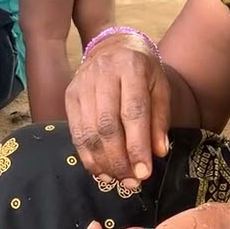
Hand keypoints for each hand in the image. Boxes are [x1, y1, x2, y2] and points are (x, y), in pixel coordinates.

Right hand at [65, 35, 170, 190]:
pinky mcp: (69, 97)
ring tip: (119, 180)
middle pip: (107, 125)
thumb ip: (160, 119)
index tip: (144, 173)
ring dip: (103, 162)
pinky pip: (76, 133)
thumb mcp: (160, 87)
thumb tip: (158, 153)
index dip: (137, 145)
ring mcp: (82, 85)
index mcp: (131, 68)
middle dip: (119, 159)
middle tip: (132, 182)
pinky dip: (87, 157)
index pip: (133, 112)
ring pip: (88, 132)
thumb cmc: (143, 70)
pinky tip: (101, 171)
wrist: (113, 46)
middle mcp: (103, 75)